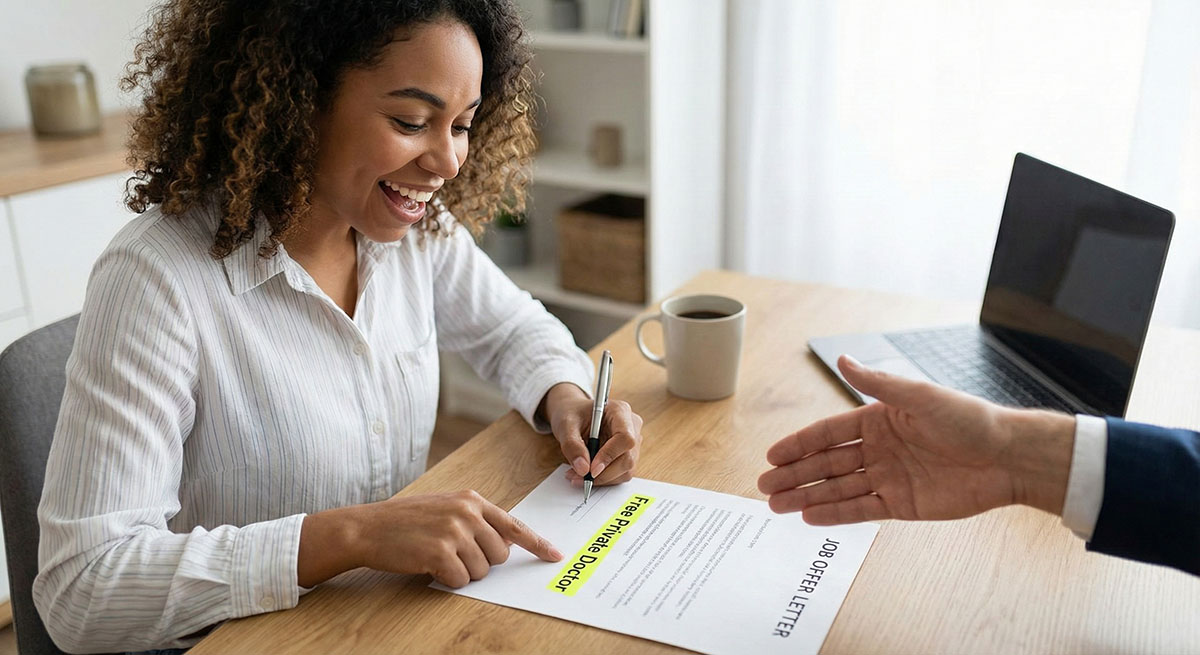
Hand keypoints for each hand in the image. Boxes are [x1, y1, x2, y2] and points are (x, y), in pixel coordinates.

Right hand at [299, 490, 562, 588]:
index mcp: (471, 500)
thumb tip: (504, 544)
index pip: (514, 525)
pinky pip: (460, 580)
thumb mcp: (444, 508)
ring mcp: (455, 531)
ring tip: (436, 557)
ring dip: (461, 572)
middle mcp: (467, 512)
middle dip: (481, 562)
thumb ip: (475, 520)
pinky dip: (447, 580)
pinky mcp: (441, 551)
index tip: (554, 555)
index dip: (537, 544)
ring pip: (481, 571)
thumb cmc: (405, 521)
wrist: (368, 527)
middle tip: (453, 554)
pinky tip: (428, 566)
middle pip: (499, 555)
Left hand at [542, 383, 643, 486]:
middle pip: (628, 458)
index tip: (592, 469)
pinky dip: (603, 479)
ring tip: (577, 476)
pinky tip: (586, 474)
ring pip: (626, 470)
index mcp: (619, 411)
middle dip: (603, 473)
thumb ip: (572, 445)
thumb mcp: (565, 425)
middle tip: (578, 477)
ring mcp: (632, 443)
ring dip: (602, 478)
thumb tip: (583, 469)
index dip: (610, 455)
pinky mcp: (627, 456)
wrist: (574, 417)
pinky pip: (621, 474)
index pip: (625, 437)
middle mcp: (631, 427)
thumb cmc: (572, 414)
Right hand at [757, 355, 1074, 525]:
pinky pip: (861, 509)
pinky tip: (810, 516)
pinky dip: (836, 514)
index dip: (798, 445)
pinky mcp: (902, 504)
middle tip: (763, 486)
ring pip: (837, 489)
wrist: (1007, 457)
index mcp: (878, 420)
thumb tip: (844, 358)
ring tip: (776, 506)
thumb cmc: (968, 418)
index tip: (772, 455)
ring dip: (807, 496)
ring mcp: (888, 478)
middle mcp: (878, 450)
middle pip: (826, 464)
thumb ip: (877, 383)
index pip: (827, 434)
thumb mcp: (918, 396)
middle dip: (794, 475)